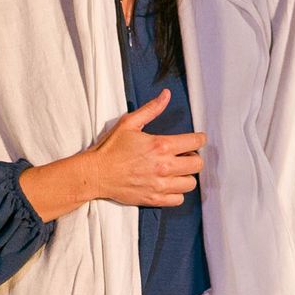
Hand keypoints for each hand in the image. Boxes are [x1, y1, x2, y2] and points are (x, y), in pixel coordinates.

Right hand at [87, 88, 204, 207]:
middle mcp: (163, 166)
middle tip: (185, 155)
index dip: (199, 139)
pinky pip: (179, 199)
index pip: (194, 142)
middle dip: (194, 158)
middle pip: (197, 164)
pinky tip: (169, 184)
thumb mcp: (129, 123)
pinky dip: (177, 193)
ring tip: (176, 171)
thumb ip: (151, 109)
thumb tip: (166, 95)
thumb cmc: (111, 148)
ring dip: (186, 176)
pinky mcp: (154, 199)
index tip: (197, 139)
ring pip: (190, 183)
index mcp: (160, 145)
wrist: (96, 173)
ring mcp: (160, 185)